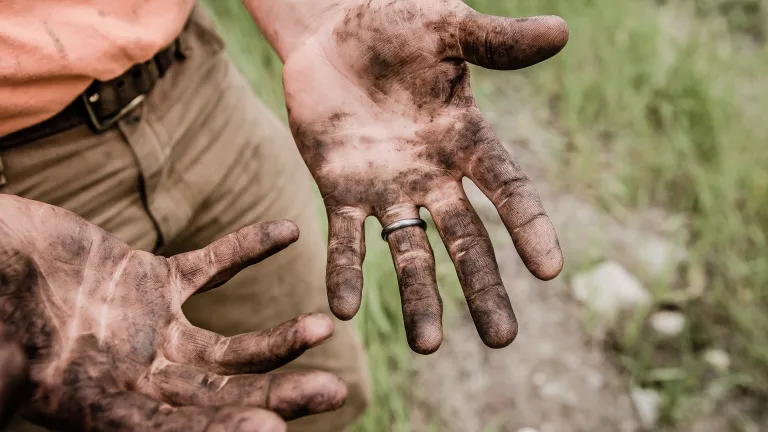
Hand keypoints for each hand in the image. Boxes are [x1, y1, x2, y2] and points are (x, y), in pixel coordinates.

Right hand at [0, 195, 345, 431]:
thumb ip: (11, 380)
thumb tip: (10, 400)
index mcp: (100, 406)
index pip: (170, 431)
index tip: (271, 429)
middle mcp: (136, 376)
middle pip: (220, 396)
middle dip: (276, 396)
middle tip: (334, 394)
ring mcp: (151, 330)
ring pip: (228, 346)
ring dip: (277, 339)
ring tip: (322, 328)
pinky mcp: (154, 281)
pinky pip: (212, 267)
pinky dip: (247, 248)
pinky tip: (287, 231)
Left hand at [283, 0, 567, 353]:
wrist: (329, 29)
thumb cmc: (394, 23)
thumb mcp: (447, 28)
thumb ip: (497, 41)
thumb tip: (562, 32)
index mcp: (466, 138)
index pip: (507, 187)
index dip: (529, 226)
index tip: (551, 269)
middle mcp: (432, 174)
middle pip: (465, 239)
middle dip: (482, 287)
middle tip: (502, 340)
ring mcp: (386, 187)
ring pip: (407, 251)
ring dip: (417, 297)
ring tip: (426, 347)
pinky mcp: (338, 189)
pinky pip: (344, 238)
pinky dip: (345, 271)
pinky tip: (343, 309)